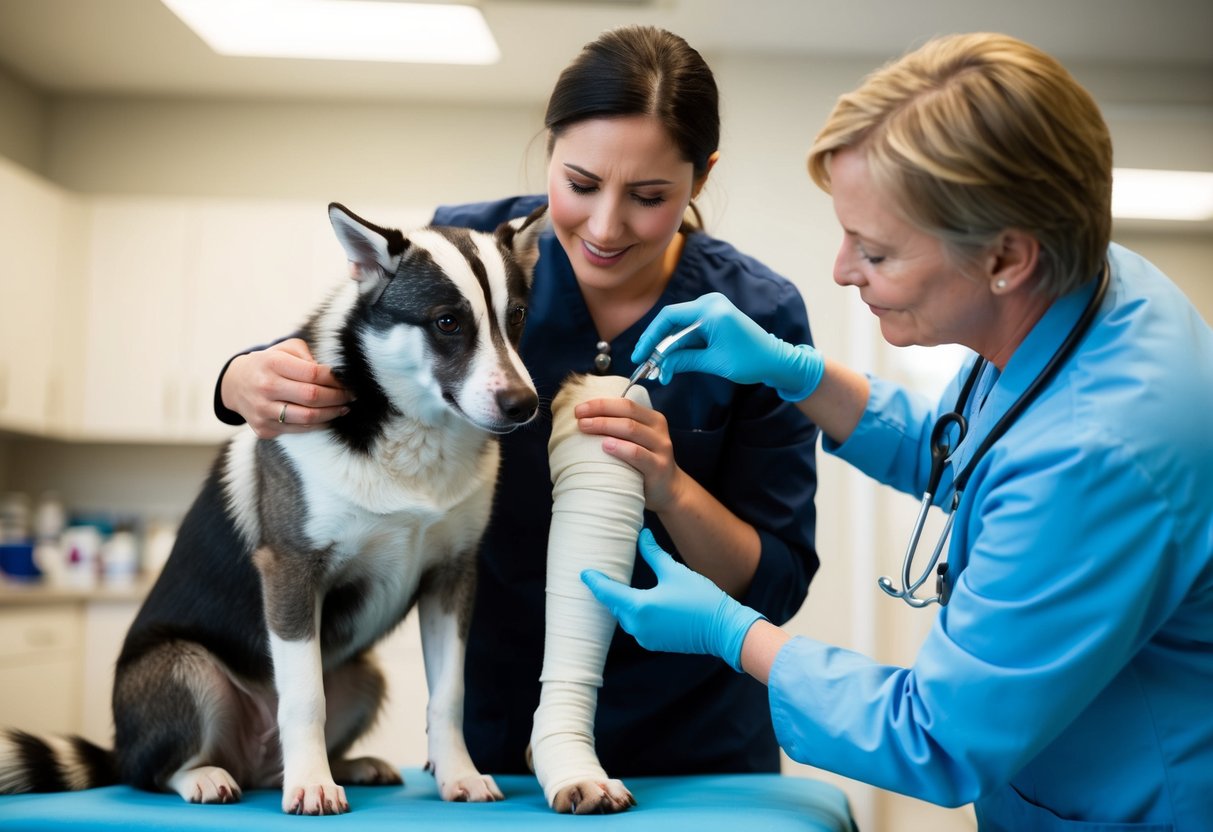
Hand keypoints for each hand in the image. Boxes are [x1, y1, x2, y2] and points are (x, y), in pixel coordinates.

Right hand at [221, 339, 352, 438]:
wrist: (236, 384)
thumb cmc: (270, 363)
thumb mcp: (286, 349)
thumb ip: (309, 355)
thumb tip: (333, 374)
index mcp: (272, 363)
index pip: (314, 373)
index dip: (336, 379)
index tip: (349, 381)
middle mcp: (265, 387)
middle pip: (313, 396)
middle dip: (338, 397)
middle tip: (352, 395)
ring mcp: (262, 410)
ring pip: (308, 417)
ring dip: (332, 414)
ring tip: (344, 408)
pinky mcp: (263, 429)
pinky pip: (299, 429)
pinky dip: (318, 425)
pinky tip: (328, 417)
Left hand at [573, 397, 684, 512]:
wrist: (668, 489)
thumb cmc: (643, 463)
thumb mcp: (636, 441)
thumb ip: (620, 429)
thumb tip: (585, 419)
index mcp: (652, 418)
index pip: (625, 404)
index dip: (601, 403)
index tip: (579, 409)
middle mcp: (658, 429)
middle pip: (627, 412)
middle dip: (600, 412)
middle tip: (579, 418)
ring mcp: (661, 447)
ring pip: (631, 429)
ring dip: (605, 425)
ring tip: (585, 427)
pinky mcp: (658, 467)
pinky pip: (637, 453)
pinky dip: (620, 448)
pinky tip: (605, 446)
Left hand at [581, 529, 764, 671]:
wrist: (722, 629)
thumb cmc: (700, 598)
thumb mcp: (674, 572)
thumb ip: (653, 554)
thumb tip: (642, 535)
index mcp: (639, 607)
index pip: (607, 593)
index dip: (594, 582)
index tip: (583, 573)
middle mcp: (637, 626)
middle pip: (614, 606)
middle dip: (607, 591)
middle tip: (599, 576)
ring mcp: (645, 637)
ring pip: (625, 617)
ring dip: (621, 604)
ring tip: (616, 587)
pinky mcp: (654, 642)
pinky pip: (636, 626)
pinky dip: (633, 614)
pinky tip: (636, 603)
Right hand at [632, 293, 823, 401]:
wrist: (776, 360)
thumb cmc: (750, 360)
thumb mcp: (713, 362)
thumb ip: (683, 360)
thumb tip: (659, 367)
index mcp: (711, 309)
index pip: (669, 317)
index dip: (651, 337)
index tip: (640, 355)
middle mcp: (710, 303)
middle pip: (672, 321)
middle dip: (658, 345)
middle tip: (646, 365)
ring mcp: (713, 309)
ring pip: (680, 328)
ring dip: (669, 349)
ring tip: (659, 371)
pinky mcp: (715, 318)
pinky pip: (691, 330)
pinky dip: (681, 346)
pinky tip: (672, 363)